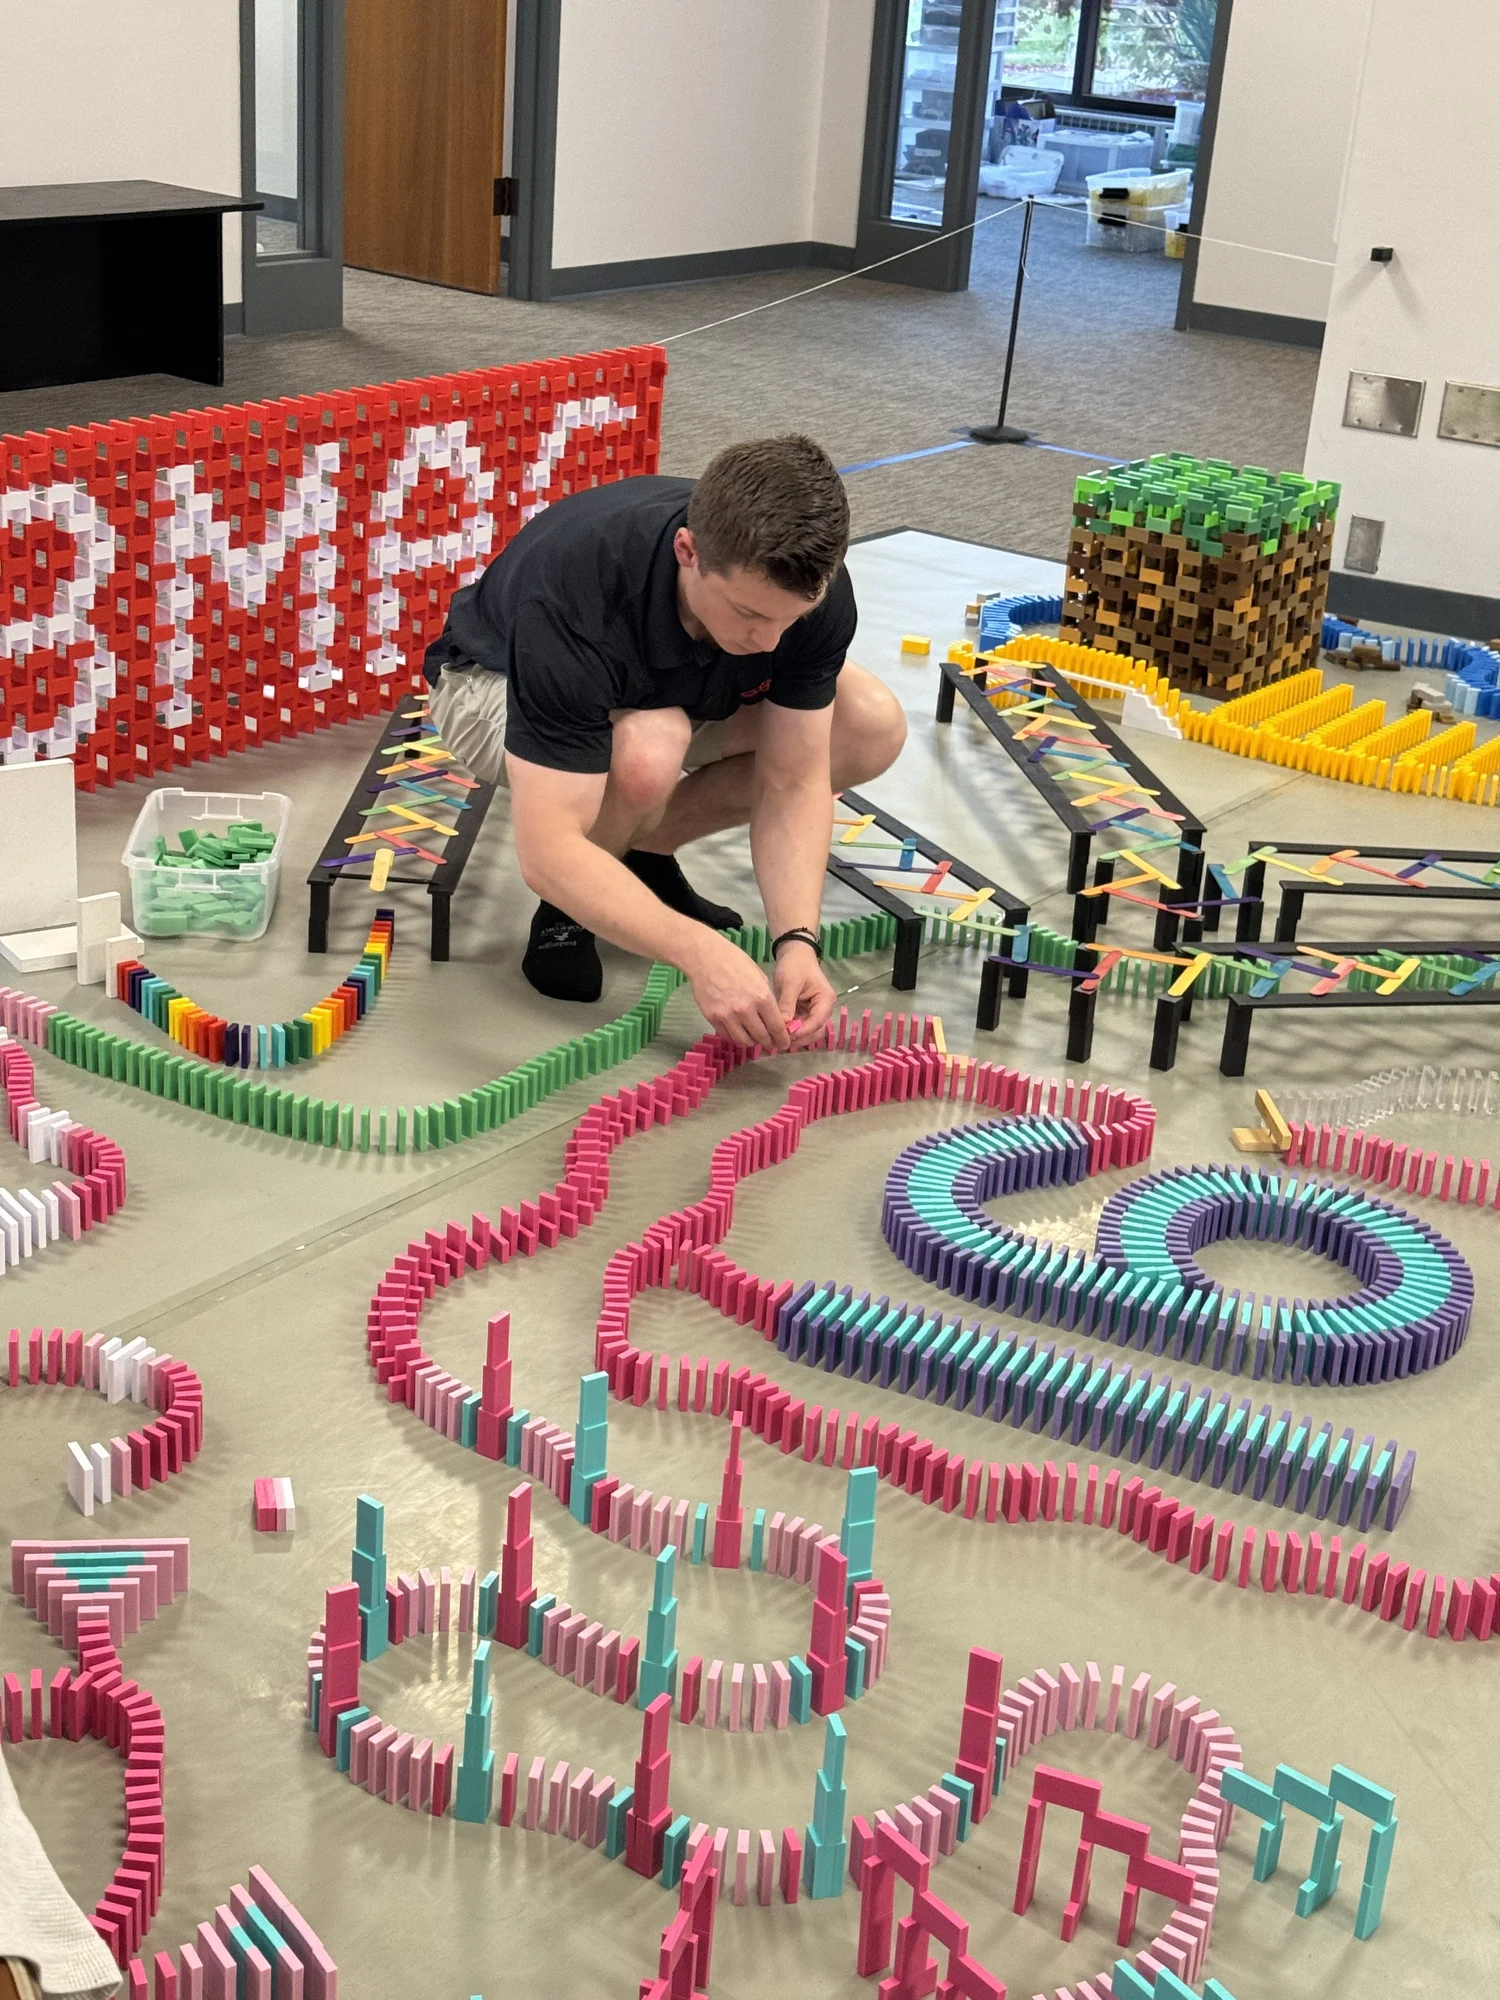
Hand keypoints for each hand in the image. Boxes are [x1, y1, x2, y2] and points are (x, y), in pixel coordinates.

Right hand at [685, 931, 791, 1050]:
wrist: (706, 957)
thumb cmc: (735, 962)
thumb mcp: (760, 977)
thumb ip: (767, 1000)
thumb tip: (773, 1019)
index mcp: (762, 997)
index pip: (777, 1027)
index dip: (782, 1039)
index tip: (784, 1044)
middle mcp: (745, 1010)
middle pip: (762, 1037)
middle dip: (769, 1043)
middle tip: (771, 1044)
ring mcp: (728, 1016)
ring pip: (744, 1041)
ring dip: (752, 1043)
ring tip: (754, 1039)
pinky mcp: (713, 1018)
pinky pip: (727, 1036)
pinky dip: (735, 1038)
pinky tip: (739, 1033)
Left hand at [772, 941, 836, 1048]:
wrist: (795, 955)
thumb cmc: (795, 965)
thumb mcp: (790, 982)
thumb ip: (787, 1004)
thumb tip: (782, 1026)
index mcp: (825, 1000)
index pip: (817, 1022)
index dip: (802, 1032)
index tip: (785, 1035)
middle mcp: (823, 1009)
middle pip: (815, 1031)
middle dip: (799, 1038)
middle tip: (779, 1040)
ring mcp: (814, 1013)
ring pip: (808, 1033)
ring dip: (795, 1038)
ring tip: (777, 1039)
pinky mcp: (805, 1014)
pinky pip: (800, 1028)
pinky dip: (791, 1032)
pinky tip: (778, 1034)